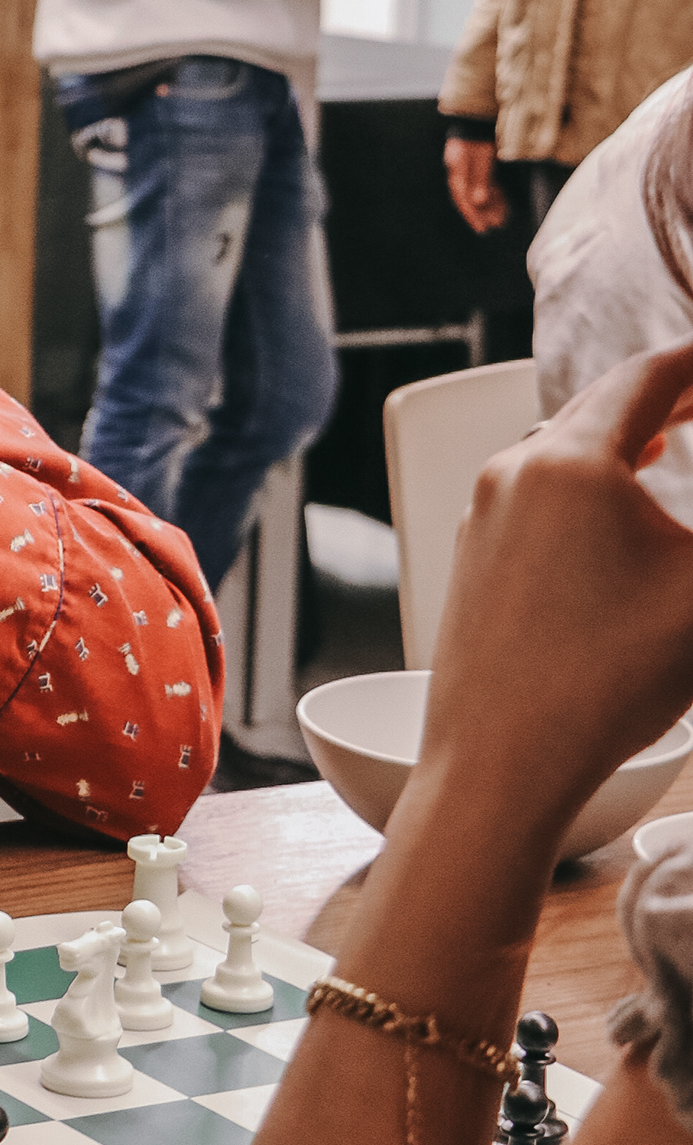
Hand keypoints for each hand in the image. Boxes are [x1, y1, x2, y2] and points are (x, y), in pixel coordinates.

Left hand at [412, 343, 692, 845]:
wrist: (499, 768)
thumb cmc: (603, 684)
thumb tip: (690, 530)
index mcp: (570, 460)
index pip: (651, 376)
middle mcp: (513, 474)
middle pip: (601, 404)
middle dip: (666, 395)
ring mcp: (483, 517)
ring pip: (562, 448)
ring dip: (620, 437)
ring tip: (668, 441)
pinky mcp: (473, 561)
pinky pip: (535, 493)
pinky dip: (584, 481)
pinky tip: (612, 509)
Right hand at [444, 135, 508, 234]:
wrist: (482, 112)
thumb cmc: (481, 133)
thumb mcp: (481, 157)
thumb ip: (479, 178)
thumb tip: (478, 202)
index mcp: (457, 169)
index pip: (462, 198)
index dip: (472, 215)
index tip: (482, 228)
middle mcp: (461, 170)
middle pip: (470, 197)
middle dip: (483, 212)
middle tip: (494, 226)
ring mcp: (470, 166)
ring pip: (479, 191)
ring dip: (490, 205)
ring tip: (501, 217)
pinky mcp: (480, 162)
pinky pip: (485, 183)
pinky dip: (494, 193)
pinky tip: (502, 201)